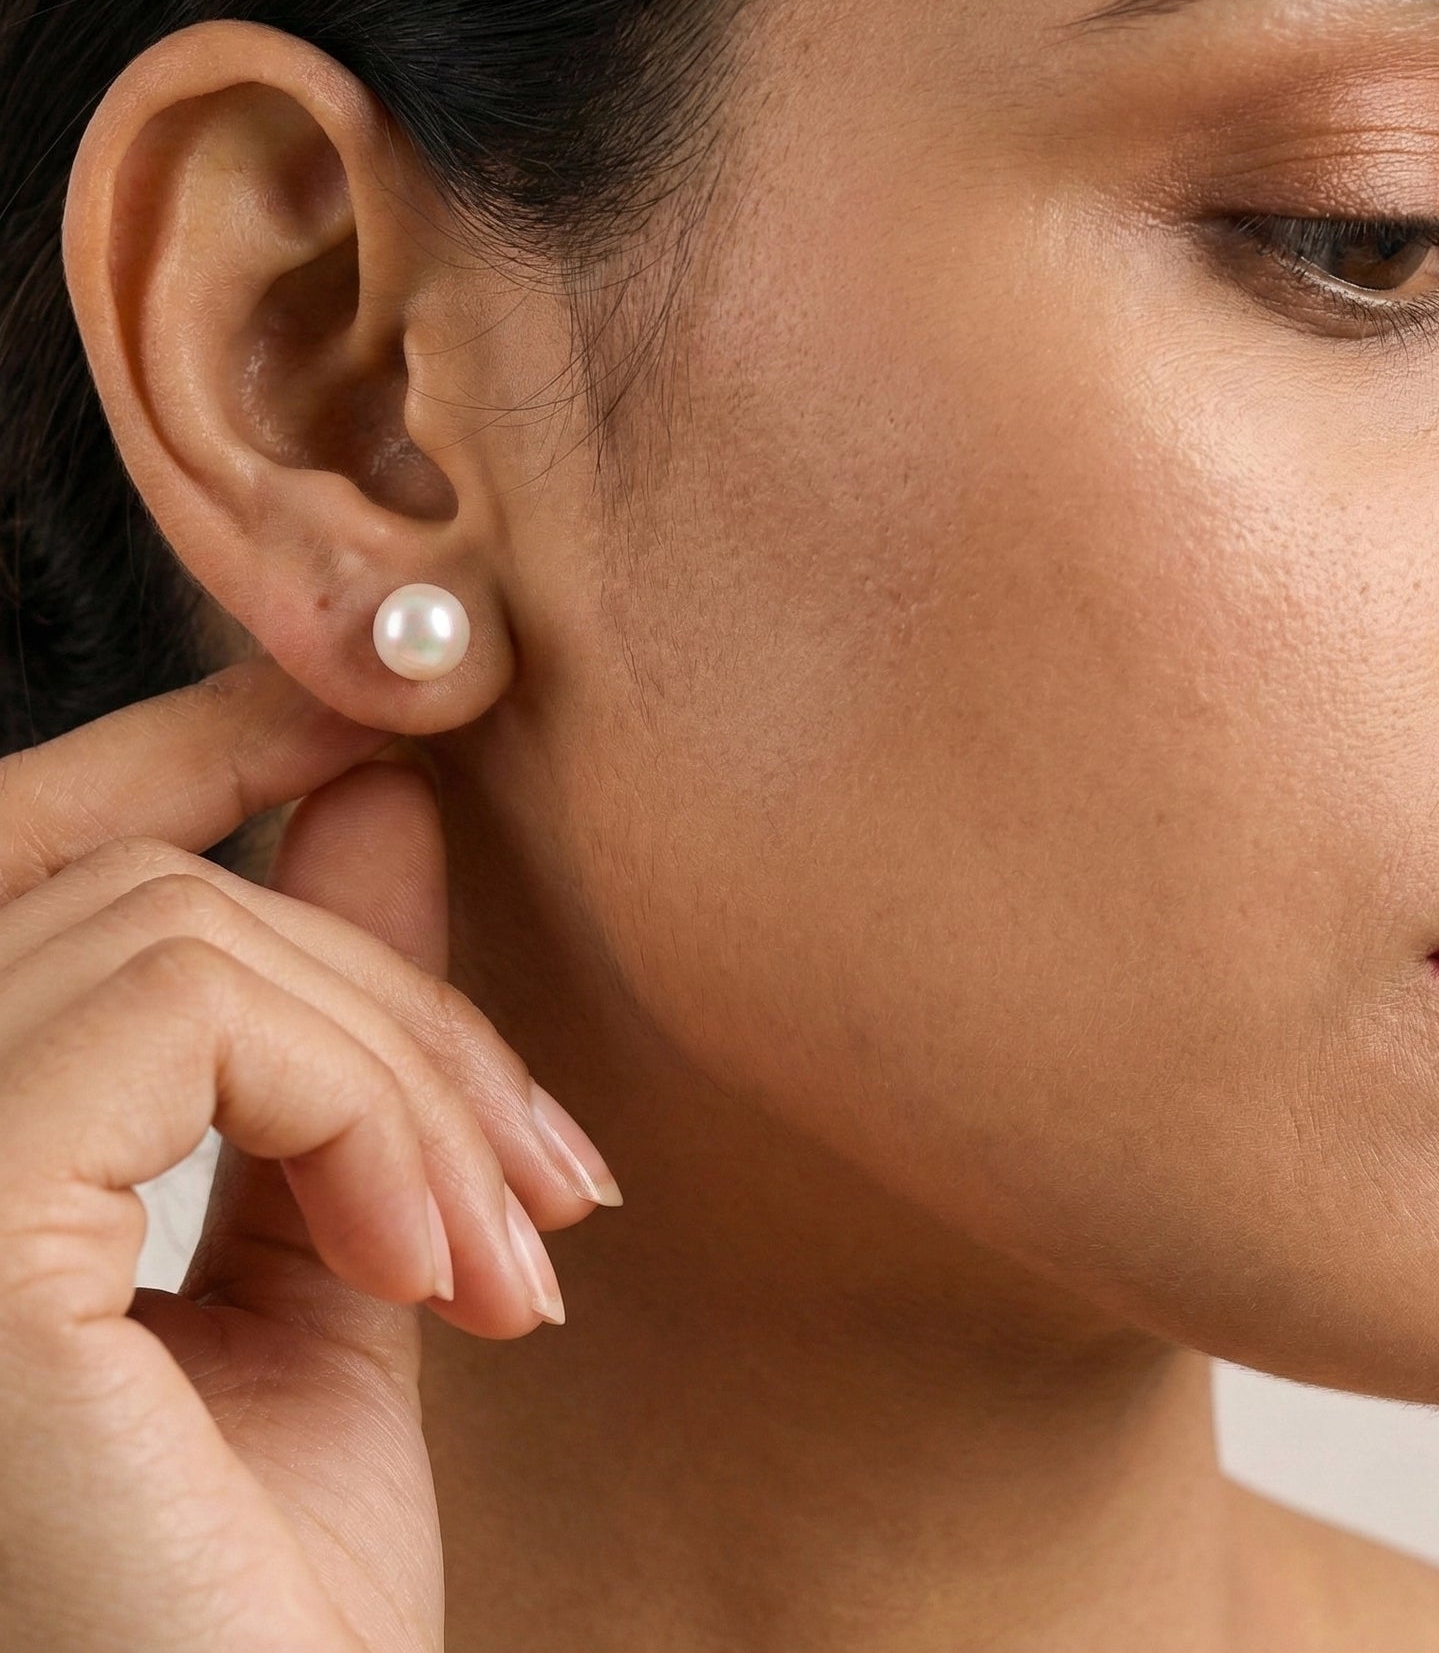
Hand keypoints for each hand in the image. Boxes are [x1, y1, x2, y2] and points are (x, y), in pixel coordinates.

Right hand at [0, 660, 615, 1650]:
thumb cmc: (256, 1602)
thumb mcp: (317, 1258)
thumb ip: (323, 1033)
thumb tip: (373, 789)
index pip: (26, 862)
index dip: (184, 745)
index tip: (372, 714)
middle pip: (150, 896)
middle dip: (394, 1005)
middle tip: (547, 1187)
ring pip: (192, 937)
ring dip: (410, 1081)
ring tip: (505, 1265)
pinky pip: (194, 1010)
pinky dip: (368, 1111)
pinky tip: (438, 1278)